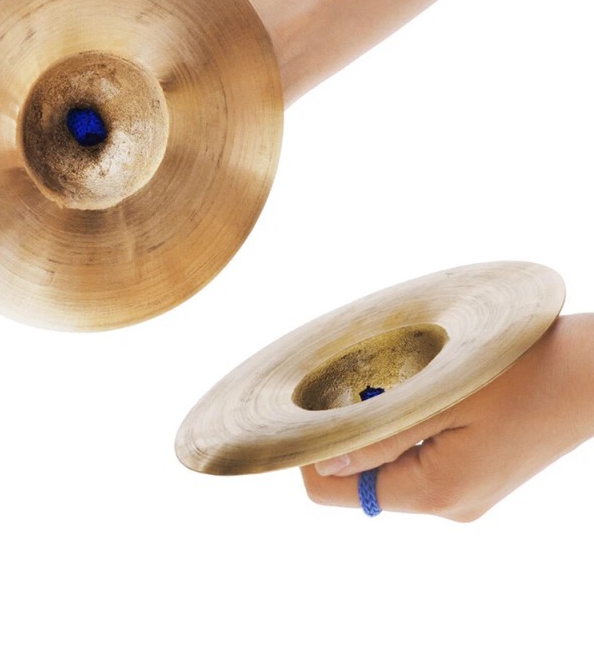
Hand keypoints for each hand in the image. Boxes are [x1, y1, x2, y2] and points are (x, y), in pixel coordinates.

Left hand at [301, 314, 593, 520]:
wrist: (592, 375)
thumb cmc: (520, 372)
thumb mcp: (440, 396)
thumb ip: (378, 435)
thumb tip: (321, 462)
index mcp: (434, 492)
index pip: (334, 492)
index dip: (313, 450)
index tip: (315, 404)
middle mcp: (446, 506)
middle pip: (360, 480)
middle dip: (349, 433)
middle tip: (361, 381)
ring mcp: (463, 497)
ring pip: (388, 468)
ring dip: (380, 427)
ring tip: (402, 382)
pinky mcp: (475, 479)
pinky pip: (417, 461)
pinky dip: (406, 429)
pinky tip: (425, 394)